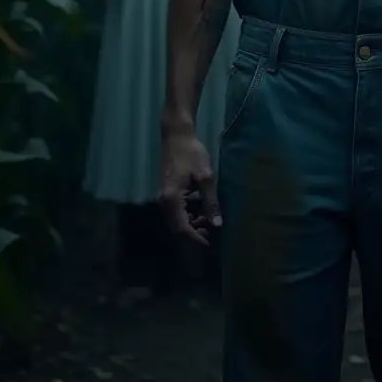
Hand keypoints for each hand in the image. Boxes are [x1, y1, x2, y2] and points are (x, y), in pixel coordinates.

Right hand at [158, 123, 220, 246]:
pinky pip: (178, 213)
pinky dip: (191, 216)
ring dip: (194, 225)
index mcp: (171, 200)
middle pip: (179, 229)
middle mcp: (164, 204)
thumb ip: (211, 202)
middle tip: (216, 234)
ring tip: (213, 221)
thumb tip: (217, 224)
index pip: (183, 230)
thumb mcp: (205, 177)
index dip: (198, 239)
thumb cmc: (192, 154)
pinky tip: (205, 211)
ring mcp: (164, 200)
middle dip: (197, 234)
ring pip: (178, 222)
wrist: (177, 136)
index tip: (214, 244)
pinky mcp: (168, 196)